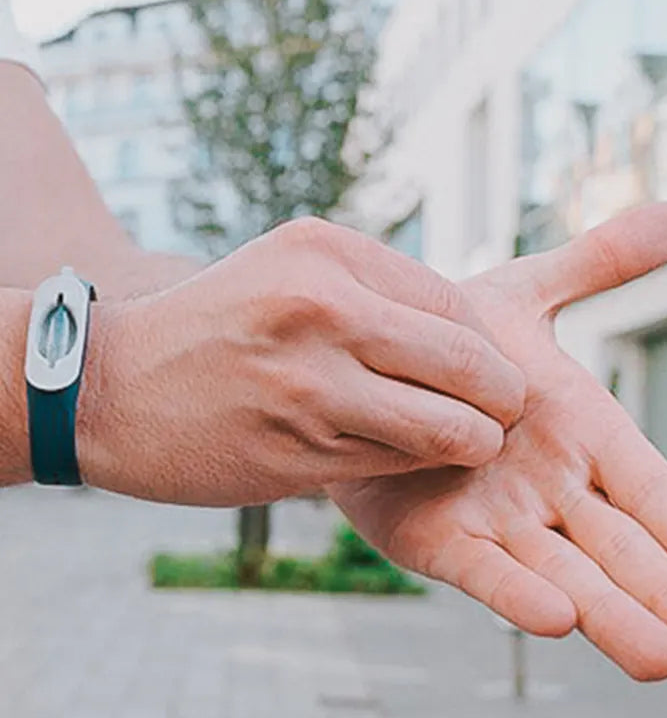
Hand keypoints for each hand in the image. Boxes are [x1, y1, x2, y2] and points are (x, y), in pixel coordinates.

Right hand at [78, 217, 524, 505]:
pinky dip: (419, 465)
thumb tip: (471, 330)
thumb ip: (375, 288)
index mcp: (324, 252)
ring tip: (470, 441)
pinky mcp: (295, 452)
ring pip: (444, 426)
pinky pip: (396, 464)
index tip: (490, 368)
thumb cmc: (216, 325)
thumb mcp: (288, 269)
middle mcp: (320, 309)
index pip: (455, 303)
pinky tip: (411, 458)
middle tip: (504, 411)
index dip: (489, 345)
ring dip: (473, 441)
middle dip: (503, 397)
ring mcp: (307, 384)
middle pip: (467, 363)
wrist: (110, 385)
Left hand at [330, 204, 666, 680]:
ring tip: (660, 656)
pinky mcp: (436, 539)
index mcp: (582, 435)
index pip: (653, 489)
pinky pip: (482, 569)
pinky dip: (516, 593)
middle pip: (621, 547)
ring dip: (610, 612)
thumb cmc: (455, 342)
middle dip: (664, 590)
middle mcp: (549, 488)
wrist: (367, 363)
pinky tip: (557, 620)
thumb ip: (597, 263)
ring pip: (564, 573)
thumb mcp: (528, 294)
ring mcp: (496, 518)